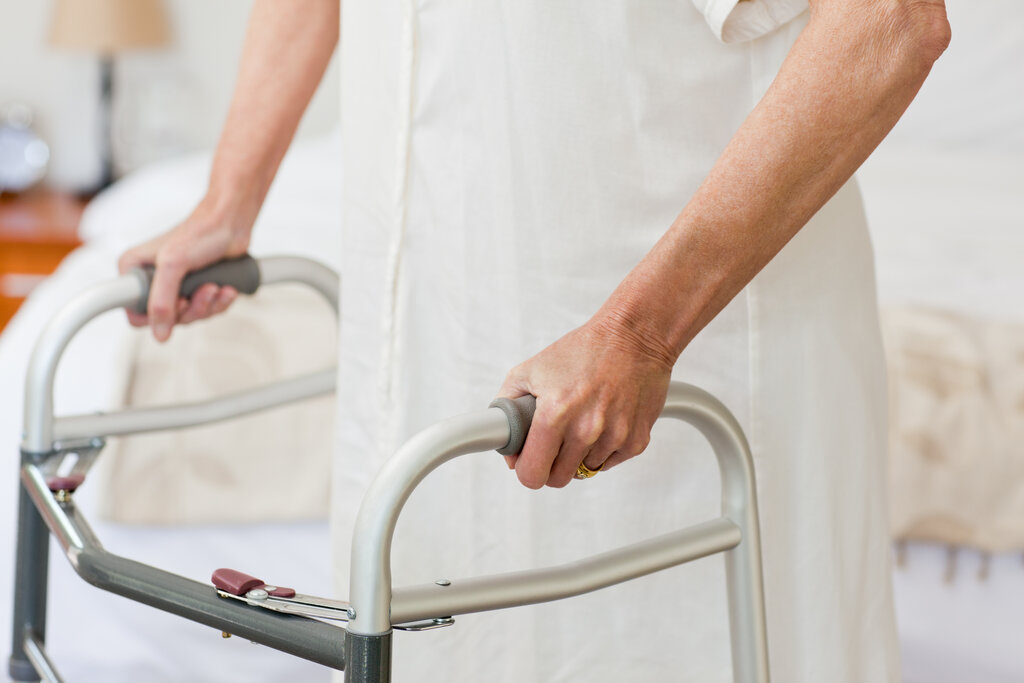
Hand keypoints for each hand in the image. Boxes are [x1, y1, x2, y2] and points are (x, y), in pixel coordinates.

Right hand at [117, 195, 254, 340]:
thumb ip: (162, 301)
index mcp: (134, 271)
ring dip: (207, 305)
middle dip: (191, 309)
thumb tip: (159, 333)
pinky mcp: (196, 289)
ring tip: (215, 286)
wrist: (230, 222)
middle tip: (202, 290)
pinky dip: (219, 303)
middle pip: (166, 319)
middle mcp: (152, 280)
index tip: (177, 301)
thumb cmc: (201, 232)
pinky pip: (206, 311)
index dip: (157, 315)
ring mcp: (176, 287)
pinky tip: (226, 288)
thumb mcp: (173, 265)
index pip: (134, 313)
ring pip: (189, 317)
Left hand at [496, 312, 673, 488]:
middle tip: (553, 442)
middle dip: (551, 464)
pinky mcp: (636, 440)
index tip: (528, 461)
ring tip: (582, 421)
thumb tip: (506, 443)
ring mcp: (614, 437)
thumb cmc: (583, 350)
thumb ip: (507, 408)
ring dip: (579, 454)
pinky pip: (610, 462)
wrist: (632, 336)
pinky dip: (603, 449)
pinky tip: (603, 422)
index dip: (526, 470)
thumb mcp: (530, 370)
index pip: (532, 474)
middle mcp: (586, 429)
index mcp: (555, 414)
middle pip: (558, 479)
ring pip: (585, 470)